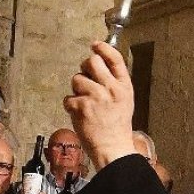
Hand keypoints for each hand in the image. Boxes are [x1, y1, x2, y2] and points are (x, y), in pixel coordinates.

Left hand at [64, 42, 136, 170]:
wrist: (113, 148)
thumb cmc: (117, 126)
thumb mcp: (125, 101)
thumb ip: (114, 84)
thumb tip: (99, 68)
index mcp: (124, 86)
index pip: (115, 59)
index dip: (103, 49)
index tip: (94, 45)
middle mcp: (110, 88)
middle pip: (91, 62)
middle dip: (84, 67)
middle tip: (85, 79)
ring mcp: (95, 97)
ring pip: (77, 79)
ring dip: (76, 89)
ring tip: (84, 102)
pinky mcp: (81, 107)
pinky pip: (68, 98)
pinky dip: (70, 105)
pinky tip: (78, 113)